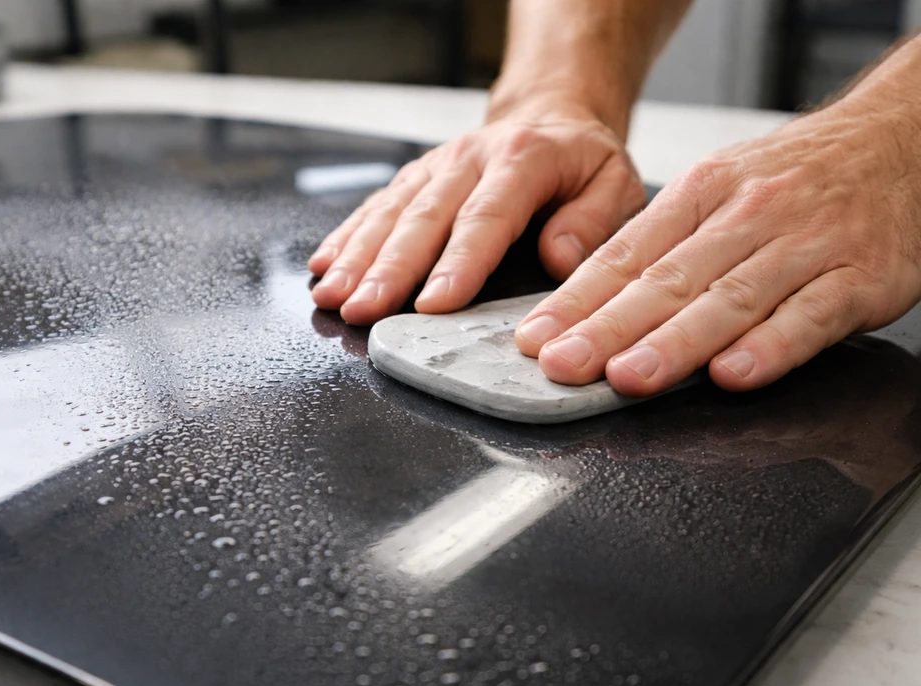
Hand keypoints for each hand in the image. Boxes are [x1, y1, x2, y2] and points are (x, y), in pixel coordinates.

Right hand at [308, 96, 645, 324]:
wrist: (551, 119)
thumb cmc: (583, 164)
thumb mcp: (616, 185)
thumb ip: (593, 222)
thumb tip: (558, 258)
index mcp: (524, 160)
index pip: (486, 216)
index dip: (457, 263)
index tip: (433, 304)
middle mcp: (470, 159)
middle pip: (424, 218)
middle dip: (388, 269)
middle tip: (363, 310)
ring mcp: (436, 167)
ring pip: (390, 214)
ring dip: (356, 258)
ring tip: (332, 296)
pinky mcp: (415, 179)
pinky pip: (376, 207)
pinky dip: (346, 237)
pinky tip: (323, 265)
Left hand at [515, 97, 920, 395]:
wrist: (896, 141)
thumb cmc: (794, 178)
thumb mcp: (718, 189)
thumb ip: (663, 246)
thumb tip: (587, 304)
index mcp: (701, 194)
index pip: (626, 255)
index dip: (576, 301)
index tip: (536, 338)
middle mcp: (747, 217)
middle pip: (668, 280)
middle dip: (607, 328)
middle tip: (564, 365)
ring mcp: (804, 246)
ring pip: (730, 299)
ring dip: (675, 343)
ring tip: (630, 376)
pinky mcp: (858, 278)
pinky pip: (811, 316)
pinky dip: (772, 346)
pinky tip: (734, 372)